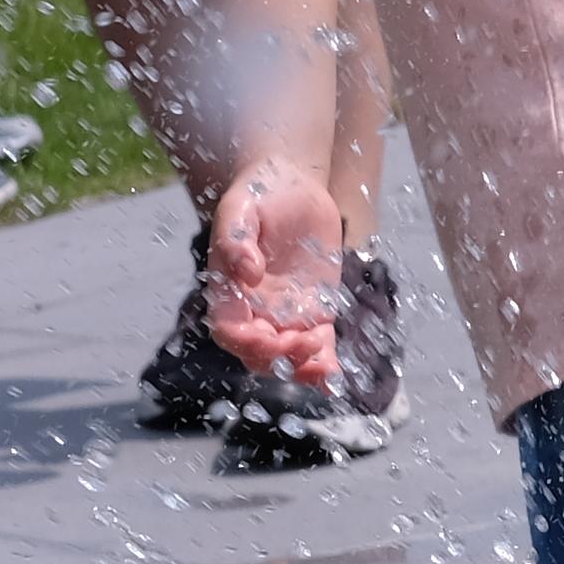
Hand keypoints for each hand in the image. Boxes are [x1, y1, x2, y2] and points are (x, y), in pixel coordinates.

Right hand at [202, 159, 347, 383]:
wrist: (291, 184)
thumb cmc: (258, 193)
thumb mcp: (241, 208)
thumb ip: (236, 240)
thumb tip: (246, 273)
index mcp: (228, 291)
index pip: (229, 332)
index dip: (246, 343)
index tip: (270, 337)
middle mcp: (253, 310)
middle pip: (258, 354)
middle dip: (281, 359)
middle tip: (309, 343)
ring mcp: (284, 314)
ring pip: (288, 358)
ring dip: (304, 370)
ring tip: (327, 370)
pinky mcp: (313, 311)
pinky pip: (318, 345)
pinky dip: (325, 365)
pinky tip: (335, 379)